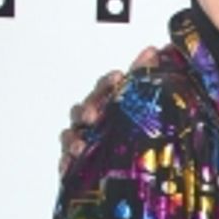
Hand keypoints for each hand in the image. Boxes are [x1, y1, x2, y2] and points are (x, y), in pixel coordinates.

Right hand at [58, 47, 159, 170]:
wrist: (137, 169)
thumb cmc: (137, 133)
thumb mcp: (144, 105)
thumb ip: (145, 77)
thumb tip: (153, 49)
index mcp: (110, 103)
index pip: (105, 88)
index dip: (109, 82)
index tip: (118, 77)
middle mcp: (93, 120)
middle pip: (83, 110)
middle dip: (87, 111)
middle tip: (93, 116)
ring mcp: (83, 141)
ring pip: (71, 134)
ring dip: (73, 138)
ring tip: (80, 146)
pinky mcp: (78, 165)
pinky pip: (66, 162)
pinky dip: (65, 163)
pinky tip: (68, 164)